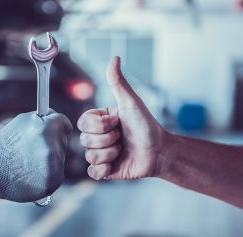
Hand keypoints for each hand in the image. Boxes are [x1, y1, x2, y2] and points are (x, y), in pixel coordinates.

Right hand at [0, 110, 72, 202]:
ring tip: (30, 161)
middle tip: (32, 148)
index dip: (57, 125)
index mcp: (45, 129)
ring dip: (50, 158)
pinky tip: (33, 173)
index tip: (51, 130)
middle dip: (52, 142)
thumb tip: (61, 120)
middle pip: (63, 140)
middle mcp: (52, 148)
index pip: (64, 123)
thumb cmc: (5, 145)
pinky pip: (57, 172)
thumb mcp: (22, 122)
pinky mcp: (53, 181)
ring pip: (60, 157)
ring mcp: (54, 167)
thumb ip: (43, 118)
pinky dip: (48, 172)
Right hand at [78, 56, 164, 179]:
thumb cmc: (147, 126)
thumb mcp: (131, 103)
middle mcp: (97, 136)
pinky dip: (104, 169)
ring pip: (90, 156)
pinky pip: (92, 172)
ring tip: (123, 149)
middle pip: (85, 140)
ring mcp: (100, 153)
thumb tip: (114, 58)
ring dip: (110, 153)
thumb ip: (118, 83)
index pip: (83, 122)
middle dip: (108, 140)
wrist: (159, 152)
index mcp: (99, 120)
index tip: (117, 122)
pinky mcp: (104, 170)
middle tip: (122, 137)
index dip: (100, 125)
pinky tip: (116, 164)